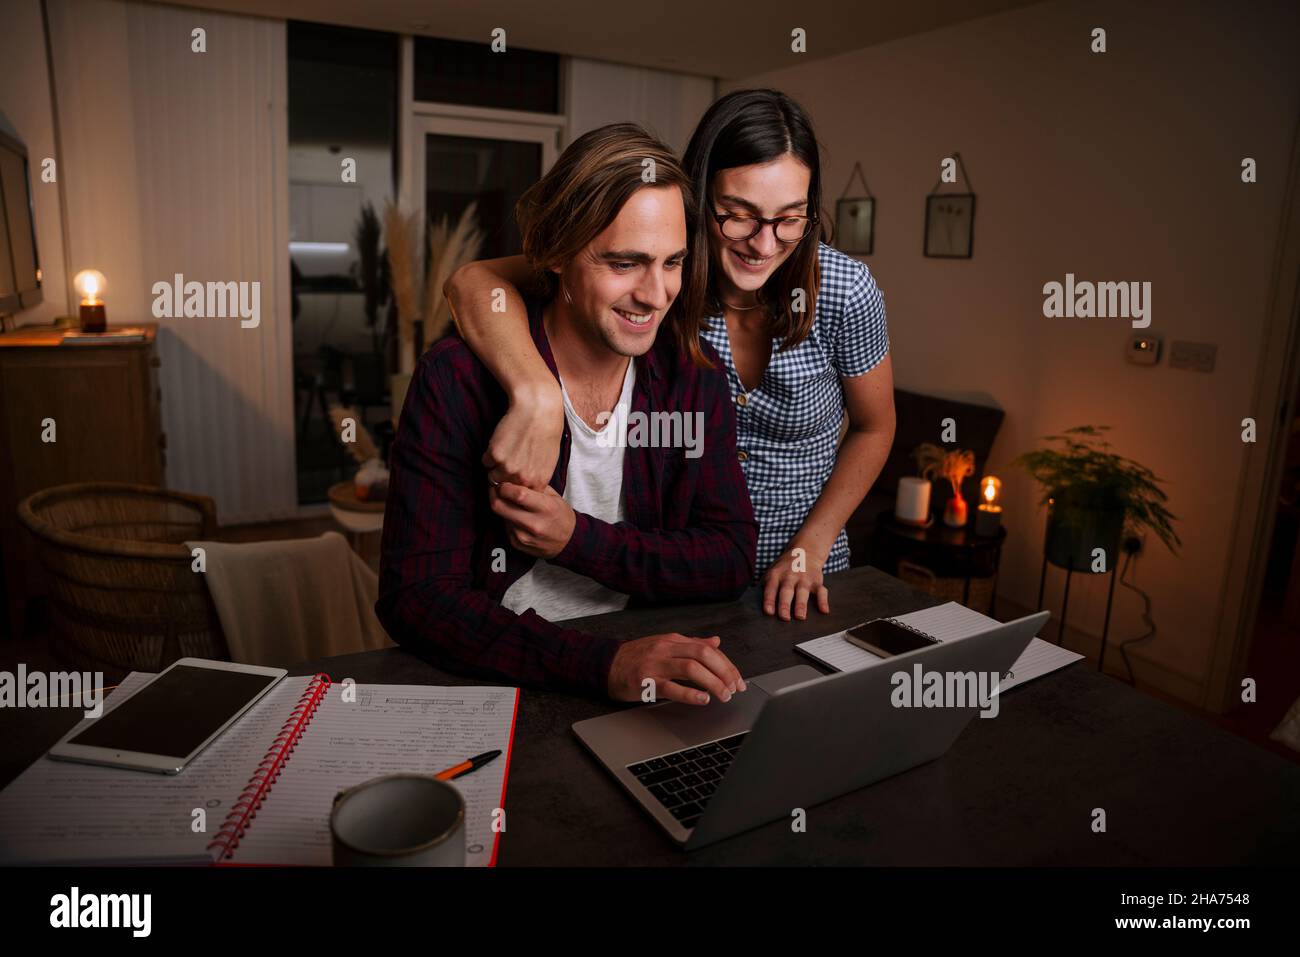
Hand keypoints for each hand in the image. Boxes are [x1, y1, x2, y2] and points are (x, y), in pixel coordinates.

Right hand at [483, 383, 563, 488]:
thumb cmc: (546, 431)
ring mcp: (507, 468)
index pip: (520, 497)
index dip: (515, 488)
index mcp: (538, 482)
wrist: (538, 408)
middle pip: (504, 488)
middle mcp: (522, 479)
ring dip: (495, 465)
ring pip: (492, 475)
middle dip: (503, 477)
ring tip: (506, 449)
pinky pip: (485, 460)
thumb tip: (525, 486)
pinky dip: (489, 452)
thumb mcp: (549, 461)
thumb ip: (536, 477)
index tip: (513, 479)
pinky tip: (502, 440)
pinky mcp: (494, 455)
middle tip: (509, 460)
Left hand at [489, 482, 575, 558]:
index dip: (504, 486)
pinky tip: (516, 517)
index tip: (503, 482)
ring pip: (500, 516)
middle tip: (495, 488)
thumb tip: (513, 477)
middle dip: (493, 494)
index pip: (517, 494)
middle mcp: (533, 524)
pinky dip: (507, 519)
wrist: (568, 542)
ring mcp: (523, 536)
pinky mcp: (517, 544)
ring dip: (502, 507)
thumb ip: (534, 486)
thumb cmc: (561, 515)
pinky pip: (504, 526)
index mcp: (545, 508)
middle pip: (499, 506)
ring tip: (510, 503)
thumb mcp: (554, 497)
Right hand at [607, 634, 746, 704]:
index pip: (708, 648)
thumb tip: (716, 642)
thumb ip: (692, 644)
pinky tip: (703, 700)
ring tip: (723, 695)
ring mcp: (656, 665)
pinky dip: (690, 694)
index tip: (738, 680)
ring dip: (712, 683)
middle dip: (724, 672)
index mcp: (673, 640)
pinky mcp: (646, 682)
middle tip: (735, 688)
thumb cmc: (637, 656)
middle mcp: (666, 649)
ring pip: (691, 668)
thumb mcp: (666, 645)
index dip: (727, 664)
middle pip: (703, 654)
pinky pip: (672, 687)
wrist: (606, 664)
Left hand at [761, 545, 830, 620]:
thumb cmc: (784, 569)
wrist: (804, 552)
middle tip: (784, 617)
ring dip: (801, 604)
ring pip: (803, 592)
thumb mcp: (773, 573)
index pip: (771, 588)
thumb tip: (757, 607)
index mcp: (776, 575)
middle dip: (785, 604)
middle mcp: (790, 576)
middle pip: (786, 591)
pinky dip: (823, 601)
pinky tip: (824, 611)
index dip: (769, 600)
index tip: (769, 612)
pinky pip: (821, 591)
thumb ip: (767, 587)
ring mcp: (804, 578)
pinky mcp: (817, 581)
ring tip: (800, 617)